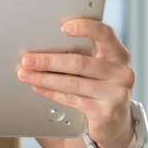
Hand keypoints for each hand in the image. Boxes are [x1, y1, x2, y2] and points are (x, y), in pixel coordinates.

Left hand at [17, 18, 135, 147]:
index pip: (105, 34)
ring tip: (25, 74)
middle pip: (80, 62)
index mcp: (119, 55)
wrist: (115, 120)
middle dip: (48, 61)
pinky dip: (51, 92)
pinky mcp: (105, 112)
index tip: (63, 27)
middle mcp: (121, 73)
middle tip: (27, 59)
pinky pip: (71, 99)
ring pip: (72, 82)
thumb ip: (81, 54)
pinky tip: (38, 87)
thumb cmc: (100, 86)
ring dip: (44, 78)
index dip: (85, 28)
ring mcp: (116, 94)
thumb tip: (43, 48)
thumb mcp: (97, 67)